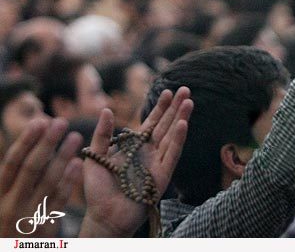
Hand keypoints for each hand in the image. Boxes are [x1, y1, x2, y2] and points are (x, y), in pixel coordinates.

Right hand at [0, 118, 82, 236]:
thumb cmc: (9, 221)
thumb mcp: (4, 199)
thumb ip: (14, 176)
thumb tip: (28, 143)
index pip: (12, 163)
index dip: (26, 141)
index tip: (39, 121)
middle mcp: (10, 204)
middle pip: (30, 168)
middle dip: (46, 143)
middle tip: (61, 121)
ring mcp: (28, 216)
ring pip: (48, 182)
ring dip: (62, 156)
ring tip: (76, 137)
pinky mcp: (45, 228)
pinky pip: (59, 200)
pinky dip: (68, 181)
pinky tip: (78, 163)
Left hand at [79, 87, 192, 236]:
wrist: (104, 216)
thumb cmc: (98, 189)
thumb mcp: (95, 156)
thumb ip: (102, 134)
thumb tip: (107, 110)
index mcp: (135, 147)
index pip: (151, 122)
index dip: (160, 108)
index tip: (169, 91)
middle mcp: (149, 152)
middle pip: (165, 125)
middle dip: (176, 108)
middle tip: (186, 90)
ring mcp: (157, 163)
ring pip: (171, 136)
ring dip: (181, 119)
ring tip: (189, 102)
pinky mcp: (162, 176)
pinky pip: (171, 154)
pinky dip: (177, 139)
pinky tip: (183, 124)